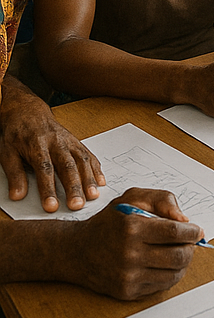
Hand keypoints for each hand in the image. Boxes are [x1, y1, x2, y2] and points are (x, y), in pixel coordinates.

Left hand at [0, 80, 103, 211]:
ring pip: (82, 160)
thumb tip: (17, 196)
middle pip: (68, 166)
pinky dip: (95, 168)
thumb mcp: (7, 152)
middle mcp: (57, 142)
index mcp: (37, 144)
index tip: (52, 206)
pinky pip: (88, 154)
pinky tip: (100, 181)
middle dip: (74, 186)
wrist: (28, 111)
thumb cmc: (17, 134)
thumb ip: (14, 174)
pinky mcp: (76, 141)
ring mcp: (69, 141)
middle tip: (77, 205)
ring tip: (92, 196)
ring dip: (89, 178)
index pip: (45, 169)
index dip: (49, 189)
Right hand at [69, 188, 200, 299]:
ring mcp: (127, 277)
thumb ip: (162, 200)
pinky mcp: (126, 292)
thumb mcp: (132, 198)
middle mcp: (129, 255)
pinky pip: (160, 286)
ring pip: (173, 274)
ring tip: (179, 253)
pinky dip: (169, 275)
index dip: (192, 232)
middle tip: (190, 243)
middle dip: (191, 249)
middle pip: (178, 256)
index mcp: (132, 229)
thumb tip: (184, 219)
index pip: (175, 233)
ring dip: (183, 263)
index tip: (197, 230)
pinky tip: (164, 264)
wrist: (76, 252)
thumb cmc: (108, 223)